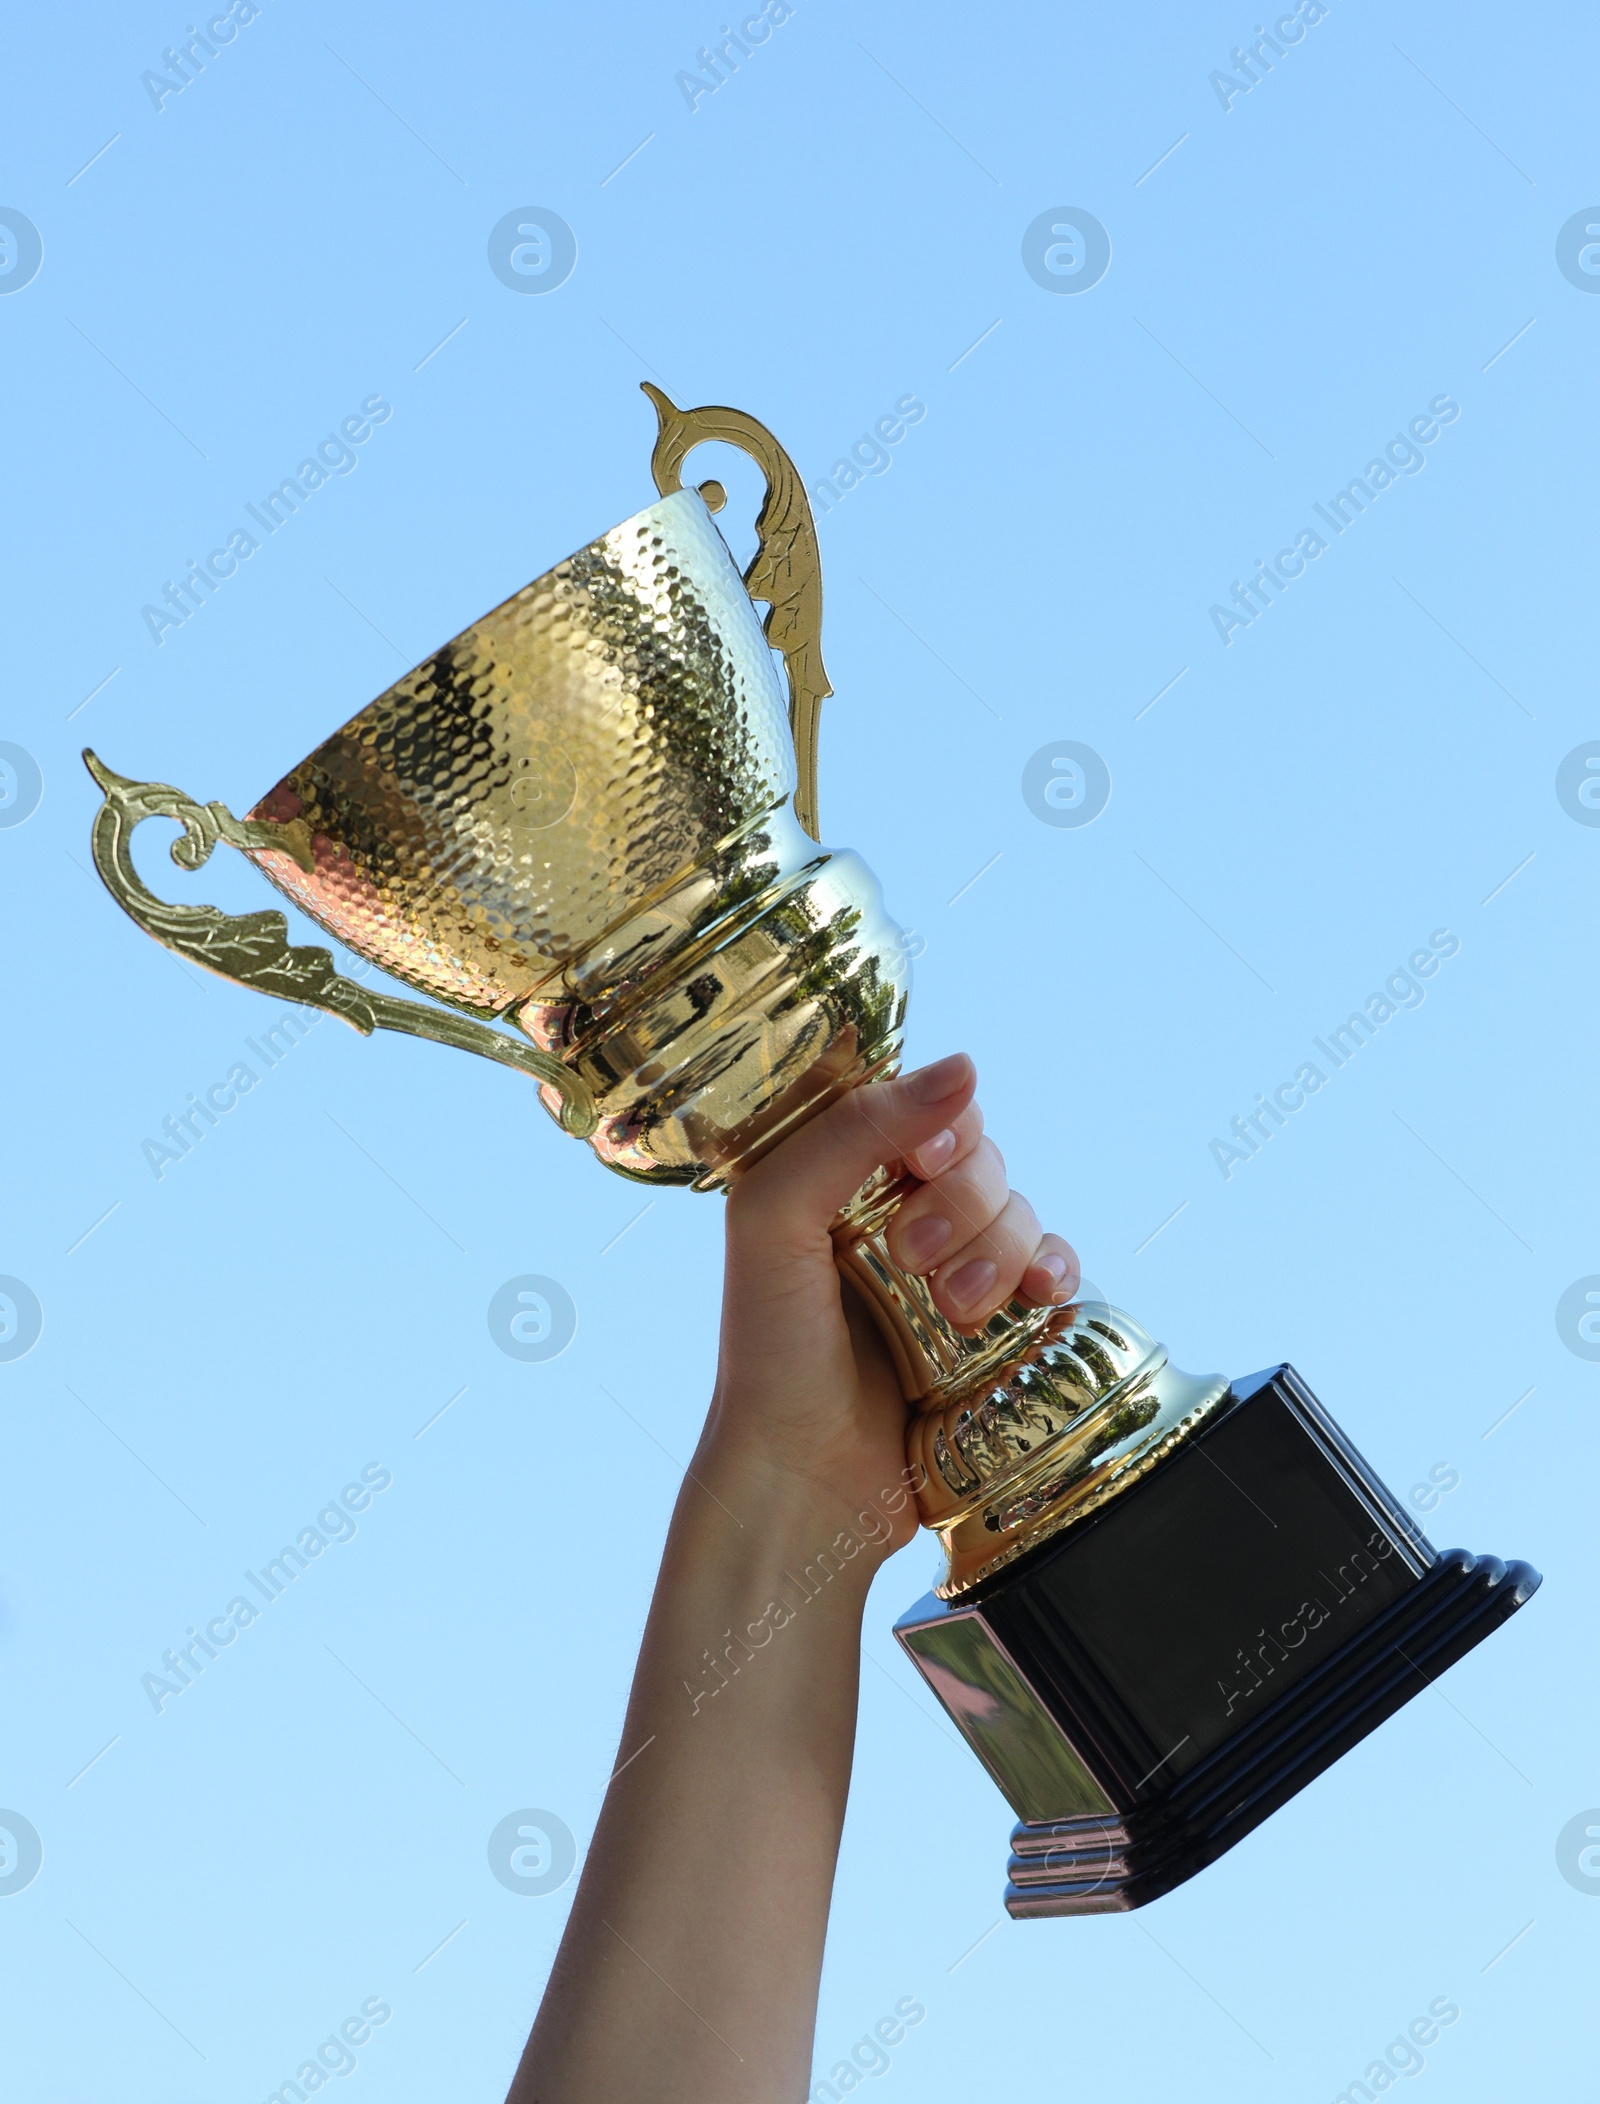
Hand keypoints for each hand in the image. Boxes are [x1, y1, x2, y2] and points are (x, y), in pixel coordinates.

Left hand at [702, 1053, 1078, 1570]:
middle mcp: (895, 1214)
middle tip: (912, 1260)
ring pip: (1018, 1211)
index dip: (936, 1122)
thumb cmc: (769, 1351)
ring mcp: (948, 1270)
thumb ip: (854, 1131)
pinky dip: (1054, 1272)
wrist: (805, 1484)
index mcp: (838, 1176)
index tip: (922, 1162)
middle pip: (979, 1156)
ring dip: (997, 1253)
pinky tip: (1038, 1298)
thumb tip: (965, 1069)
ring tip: (953, 1312)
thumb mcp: (776, 1217)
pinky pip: (1052, 1268)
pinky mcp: (993, 1326)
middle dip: (961, 1204)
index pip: (917, 1106)